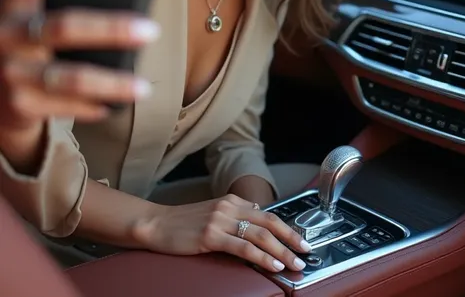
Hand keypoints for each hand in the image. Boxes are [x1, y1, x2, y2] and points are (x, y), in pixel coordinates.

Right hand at [0, 0, 157, 134]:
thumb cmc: (21, 41)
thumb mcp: (29, 11)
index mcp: (15, 0)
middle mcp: (8, 32)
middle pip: (63, 26)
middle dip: (110, 29)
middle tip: (150, 30)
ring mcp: (10, 70)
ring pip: (68, 77)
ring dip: (111, 82)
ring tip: (144, 86)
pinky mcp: (18, 103)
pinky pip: (63, 106)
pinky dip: (93, 105)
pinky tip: (115, 104)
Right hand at [132, 194, 311, 272]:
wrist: (156, 223)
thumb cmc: (183, 223)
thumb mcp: (213, 212)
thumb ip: (235, 214)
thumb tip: (259, 217)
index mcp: (231, 200)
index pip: (267, 214)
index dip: (287, 228)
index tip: (301, 241)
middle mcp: (229, 207)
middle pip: (269, 222)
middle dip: (291, 238)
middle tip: (306, 252)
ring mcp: (220, 220)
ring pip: (260, 235)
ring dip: (282, 251)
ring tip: (295, 264)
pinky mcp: (211, 235)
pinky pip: (243, 247)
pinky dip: (262, 257)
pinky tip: (273, 265)